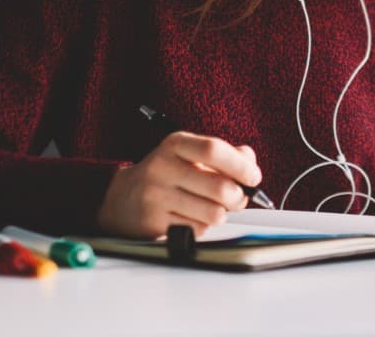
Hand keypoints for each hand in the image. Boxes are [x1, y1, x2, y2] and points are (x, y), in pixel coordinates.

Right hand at [97, 132, 261, 238]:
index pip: (214, 150)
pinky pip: (197, 230)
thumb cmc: (168, 174)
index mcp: (176, 144)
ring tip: (212, 208)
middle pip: (220, 188)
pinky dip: (202, 227)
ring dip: (221, 214)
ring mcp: (156, 196)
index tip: (253, 177)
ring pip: (213, 213)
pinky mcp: (154, 223)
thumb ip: (227, 154)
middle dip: (238, 198)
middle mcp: (162, 168)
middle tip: (236, 198)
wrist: (122, 197)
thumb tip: (250, 166)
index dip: (241, 166)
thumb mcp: (191, 153)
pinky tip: (191, 217)